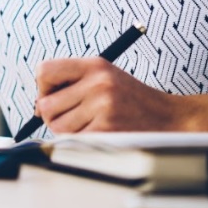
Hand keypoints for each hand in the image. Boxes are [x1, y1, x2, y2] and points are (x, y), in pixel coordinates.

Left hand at [34, 57, 184, 132]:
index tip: (53, 96)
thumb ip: (72, 83)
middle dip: (53, 115)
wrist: (169, 117)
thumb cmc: (131, 99)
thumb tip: (38, 106)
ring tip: (90, 124)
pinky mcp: (107, 130)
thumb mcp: (105, 76)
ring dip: (67, 131)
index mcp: (94, 65)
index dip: (43, 87)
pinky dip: (80, 142)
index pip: (44, 70)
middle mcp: (97, 83)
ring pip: (57, 126)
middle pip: (45, 104)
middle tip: (73, 116)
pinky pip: (73, 141)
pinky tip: (99, 133)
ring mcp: (103, 106)